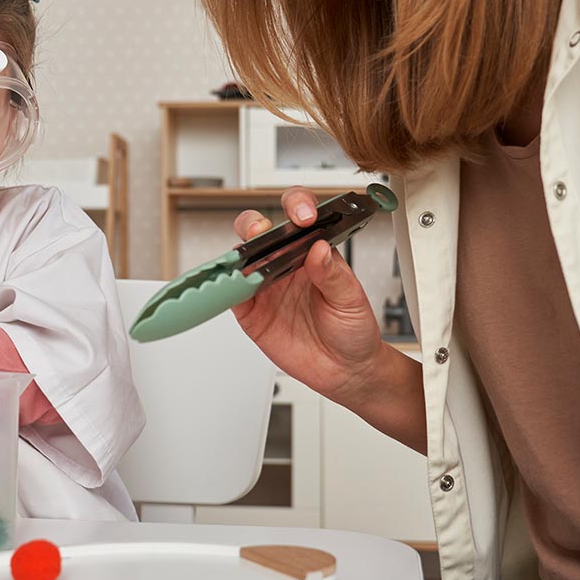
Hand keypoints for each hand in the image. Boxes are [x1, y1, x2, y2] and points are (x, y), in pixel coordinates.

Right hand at [230, 187, 385, 405]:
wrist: (345, 371)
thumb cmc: (352, 330)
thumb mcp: (351, 300)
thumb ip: (334, 274)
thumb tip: (320, 248)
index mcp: (312, 253)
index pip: (299, 219)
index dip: (297, 207)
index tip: (303, 215)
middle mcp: (284, 264)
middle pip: (260, 230)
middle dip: (254, 223)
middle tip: (262, 231)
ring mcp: (265, 287)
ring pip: (241, 259)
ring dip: (238, 254)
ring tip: (246, 259)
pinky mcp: (251, 312)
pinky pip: (231, 295)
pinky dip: (226, 288)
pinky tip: (232, 286)